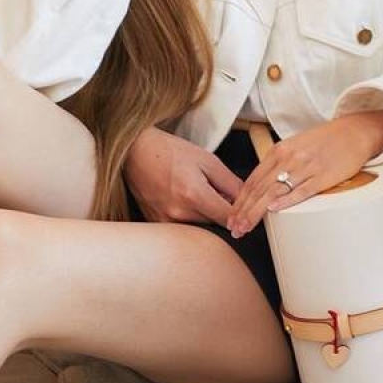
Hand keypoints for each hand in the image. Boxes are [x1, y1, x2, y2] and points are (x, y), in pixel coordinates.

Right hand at [124, 126, 242, 225]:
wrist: (136, 152)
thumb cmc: (171, 152)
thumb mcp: (207, 160)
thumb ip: (230, 183)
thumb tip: (246, 201)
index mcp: (194, 195)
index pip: (228, 219)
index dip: (241, 216)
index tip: (246, 210)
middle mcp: (178, 214)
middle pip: (215, 226)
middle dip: (224, 214)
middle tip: (220, 194)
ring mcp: (164, 223)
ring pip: (200, 229)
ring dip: (207, 217)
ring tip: (200, 194)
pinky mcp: (156, 226)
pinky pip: (183, 229)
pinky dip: (191, 219)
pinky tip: (186, 201)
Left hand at [227, 111, 382, 237]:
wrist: (354, 132)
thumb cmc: (326, 140)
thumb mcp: (296, 145)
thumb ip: (279, 163)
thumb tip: (263, 186)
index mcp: (280, 150)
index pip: (253, 180)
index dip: (239, 201)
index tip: (231, 217)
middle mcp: (289, 157)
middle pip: (259, 188)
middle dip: (243, 211)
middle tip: (234, 228)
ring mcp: (305, 166)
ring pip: (275, 192)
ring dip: (257, 212)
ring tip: (247, 227)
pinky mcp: (323, 176)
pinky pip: (301, 190)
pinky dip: (286, 201)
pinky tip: (274, 210)